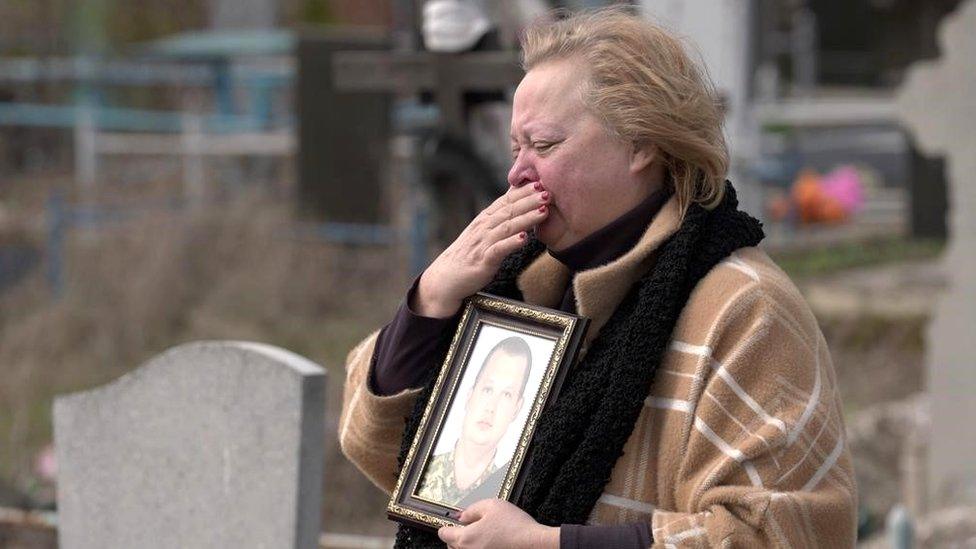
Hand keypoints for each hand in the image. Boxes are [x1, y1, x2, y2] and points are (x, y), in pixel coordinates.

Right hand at [414, 182, 549, 317]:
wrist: (447, 277)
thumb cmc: (468, 253)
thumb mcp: (482, 231)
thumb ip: (499, 216)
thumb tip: (514, 198)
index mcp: (485, 219)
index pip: (506, 200)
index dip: (523, 191)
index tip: (541, 182)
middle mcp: (484, 227)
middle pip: (509, 210)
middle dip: (529, 200)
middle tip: (547, 192)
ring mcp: (483, 243)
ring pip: (507, 227)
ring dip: (526, 218)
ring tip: (543, 211)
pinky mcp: (483, 260)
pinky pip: (499, 250)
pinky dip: (511, 243)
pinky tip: (524, 238)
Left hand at [437, 499, 558, 548]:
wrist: (534, 544)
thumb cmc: (515, 525)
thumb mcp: (492, 505)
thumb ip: (472, 510)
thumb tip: (462, 517)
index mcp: (466, 538)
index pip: (444, 534)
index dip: (446, 526)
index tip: (451, 523)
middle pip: (452, 546)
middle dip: (456, 537)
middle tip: (469, 527)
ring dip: (467, 545)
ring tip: (482, 535)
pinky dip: (479, 548)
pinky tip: (491, 543)